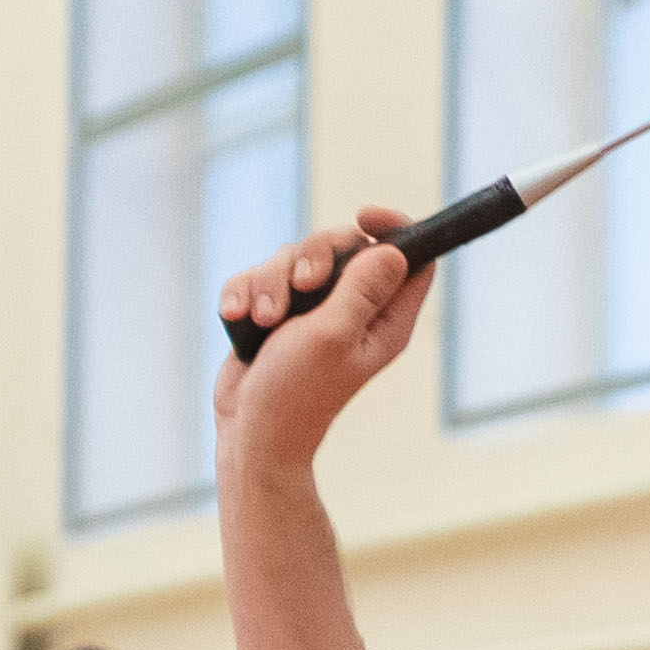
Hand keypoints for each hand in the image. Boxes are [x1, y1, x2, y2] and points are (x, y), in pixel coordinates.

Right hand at [214, 208, 434, 475]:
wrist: (250, 432)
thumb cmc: (295, 393)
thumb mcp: (332, 335)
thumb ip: (361, 289)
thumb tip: (394, 251)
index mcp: (385, 319)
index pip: (411, 258)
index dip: (396, 229)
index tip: (365, 217)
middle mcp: (354, 310)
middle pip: (346, 244)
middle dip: (314, 255)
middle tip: (302, 286)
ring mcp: (313, 311)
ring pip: (294, 257)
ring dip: (270, 281)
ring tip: (263, 320)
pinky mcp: (276, 312)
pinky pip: (260, 276)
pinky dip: (245, 292)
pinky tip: (238, 317)